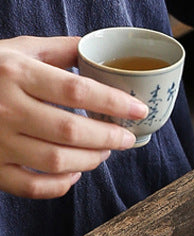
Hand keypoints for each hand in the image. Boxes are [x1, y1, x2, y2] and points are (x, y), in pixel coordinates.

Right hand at [0, 36, 148, 198]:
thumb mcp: (18, 49)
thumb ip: (60, 50)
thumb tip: (100, 49)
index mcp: (15, 73)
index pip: (76, 90)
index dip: (113, 102)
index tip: (138, 109)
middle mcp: (5, 107)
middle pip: (70, 129)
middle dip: (108, 137)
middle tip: (127, 138)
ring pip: (54, 160)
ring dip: (89, 160)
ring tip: (104, 152)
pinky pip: (30, 186)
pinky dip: (58, 185)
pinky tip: (73, 173)